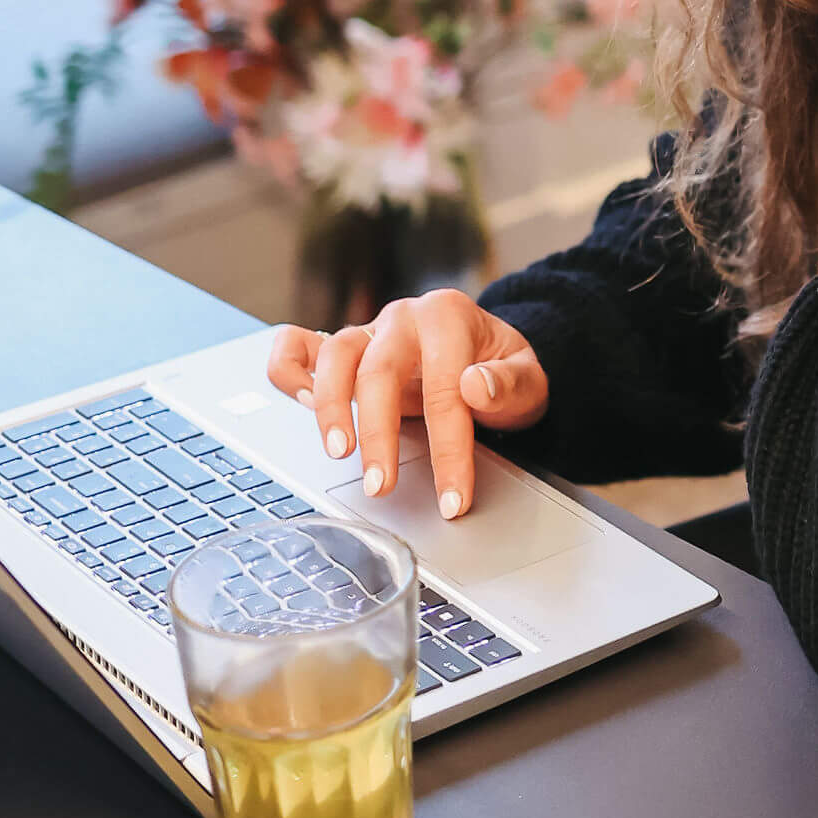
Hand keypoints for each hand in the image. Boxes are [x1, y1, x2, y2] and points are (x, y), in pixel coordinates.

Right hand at [266, 290, 547, 519]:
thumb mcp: (529, 378)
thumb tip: (475, 386)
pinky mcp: (346, 347)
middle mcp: (405, 318)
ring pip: (336, 357)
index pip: (445, 391)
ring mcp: (370, 330)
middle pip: (379, 372)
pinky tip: (299, 403)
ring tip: (337, 453)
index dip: (448, 451)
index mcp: (450, 318)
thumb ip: (509, 383)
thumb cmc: (503, 370)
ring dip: (330, 407)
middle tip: (381, 487)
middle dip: (378, 435)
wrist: (487, 350)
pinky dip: (288, 369)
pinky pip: (299, 345)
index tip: (451, 499)